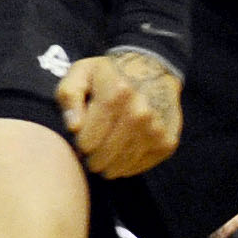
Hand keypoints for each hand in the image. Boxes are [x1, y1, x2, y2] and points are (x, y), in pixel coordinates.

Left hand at [55, 45, 185, 177]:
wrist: (153, 69)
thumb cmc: (109, 74)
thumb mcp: (81, 73)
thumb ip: (70, 96)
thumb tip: (74, 126)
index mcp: (116, 94)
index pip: (89, 139)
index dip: (80, 145)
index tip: (80, 143)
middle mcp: (140, 113)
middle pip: (107, 153)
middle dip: (93, 160)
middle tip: (89, 158)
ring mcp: (156, 129)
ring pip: (125, 163)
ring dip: (110, 167)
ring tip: (102, 162)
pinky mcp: (168, 141)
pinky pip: (143, 164)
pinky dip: (129, 167)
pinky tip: (120, 160)